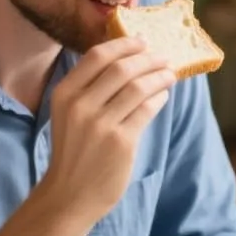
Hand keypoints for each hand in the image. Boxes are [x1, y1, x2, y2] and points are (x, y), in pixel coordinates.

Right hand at [43, 37, 174, 223]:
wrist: (70, 193)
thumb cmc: (75, 151)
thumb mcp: (70, 115)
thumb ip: (90, 90)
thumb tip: (127, 61)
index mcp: (64, 93)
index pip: (97, 56)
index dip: (124, 45)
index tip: (142, 41)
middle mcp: (80, 105)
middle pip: (122, 68)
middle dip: (148, 59)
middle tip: (163, 57)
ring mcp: (100, 124)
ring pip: (138, 87)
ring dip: (159, 76)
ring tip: (170, 74)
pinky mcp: (121, 142)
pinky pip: (147, 109)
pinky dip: (159, 98)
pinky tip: (163, 95)